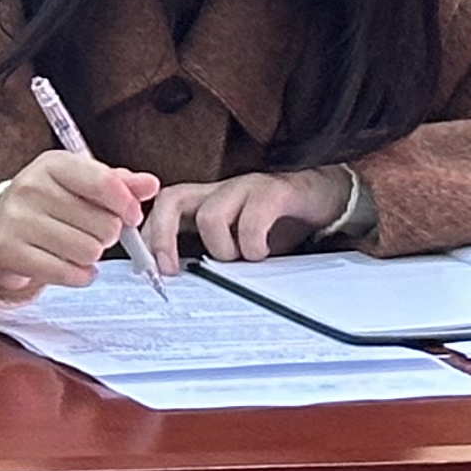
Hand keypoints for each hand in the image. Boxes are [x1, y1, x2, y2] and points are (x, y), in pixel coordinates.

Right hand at [0, 149, 161, 302]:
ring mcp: (16, 219)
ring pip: (89, 252)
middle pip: (104, 225)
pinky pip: (69, 274)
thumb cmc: (48, 205)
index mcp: (52, 164)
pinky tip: (67, 265)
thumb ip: (119, 184)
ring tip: (73, 247)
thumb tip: (150, 184)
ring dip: (91, 256)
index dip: (127, 205)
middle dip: (106, 235)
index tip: (129, 215)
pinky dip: (78, 276)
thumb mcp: (81, 186)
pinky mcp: (8, 251)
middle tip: (87, 232)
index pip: (105, 183)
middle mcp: (30, 186)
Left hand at [144, 167, 353, 271]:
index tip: (146, 267)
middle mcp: (219, 190)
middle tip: (171, 269)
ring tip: (240, 259)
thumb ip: (211, 254)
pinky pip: (253, 216)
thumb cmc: (276, 222)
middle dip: (162, 236)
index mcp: (205, 200)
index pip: (161, 206)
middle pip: (171, 200)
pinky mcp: (275, 192)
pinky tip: (262, 253)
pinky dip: (252, 243)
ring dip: (220, 248)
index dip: (148, 233)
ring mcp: (245, 187)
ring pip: (210, 215)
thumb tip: (182, 283)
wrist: (324, 196)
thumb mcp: (237, 241)